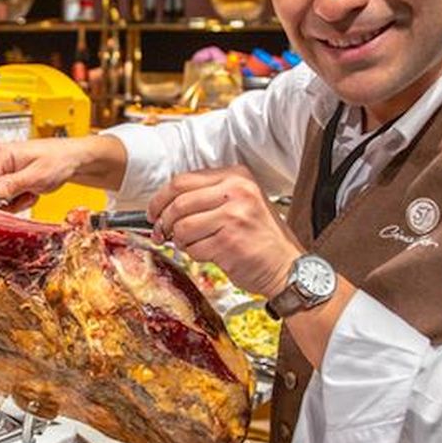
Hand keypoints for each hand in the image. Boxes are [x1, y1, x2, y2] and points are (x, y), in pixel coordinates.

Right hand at [0, 136, 126, 209]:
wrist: (73, 159)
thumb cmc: (59, 160)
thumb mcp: (37, 176)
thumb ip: (13, 185)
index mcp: (1, 155)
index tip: (14, 202)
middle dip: (11, 201)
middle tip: (29, 194)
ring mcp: (4, 169)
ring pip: (0, 198)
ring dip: (18, 201)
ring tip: (33, 191)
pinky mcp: (9, 176)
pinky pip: (8, 197)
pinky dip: (21, 199)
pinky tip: (32, 191)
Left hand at [148, 166, 301, 297]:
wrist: (287, 266)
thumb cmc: (260, 237)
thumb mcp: (241, 202)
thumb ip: (208, 196)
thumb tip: (165, 205)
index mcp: (236, 176)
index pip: (183, 180)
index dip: (160, 198)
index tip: (154, 212)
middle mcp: (237, 191)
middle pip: (178, 202)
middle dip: (163, 221)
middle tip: (160, 233)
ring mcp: (234, 215)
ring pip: (182, 227)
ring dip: (179, 241)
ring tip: (190, 245)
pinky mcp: (229, 241)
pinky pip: (193, 248)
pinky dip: (194, 254)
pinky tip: (208, 254)